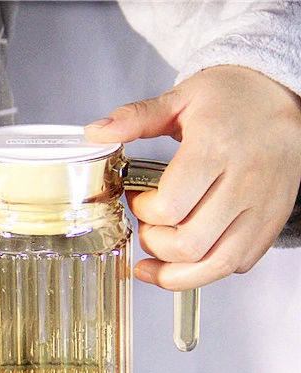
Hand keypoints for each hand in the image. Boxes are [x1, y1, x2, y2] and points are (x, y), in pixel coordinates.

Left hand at [85, 66, 300, 289]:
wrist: (283, 93)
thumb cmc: (233, 98)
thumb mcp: (181, 98)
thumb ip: (137, 118)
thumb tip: (95, 132)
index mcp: (215, 149)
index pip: (169, 207)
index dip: (142, 211)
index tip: (137, 199)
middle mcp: (244, 181)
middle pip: (188, 245)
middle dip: (154, 244)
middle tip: (148, 226)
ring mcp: (263, 205)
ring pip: (216, 265)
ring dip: (177, 273)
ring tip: (157, 262)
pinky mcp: (273, 220)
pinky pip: (239, 263)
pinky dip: (209, 269)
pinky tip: (192, 255)